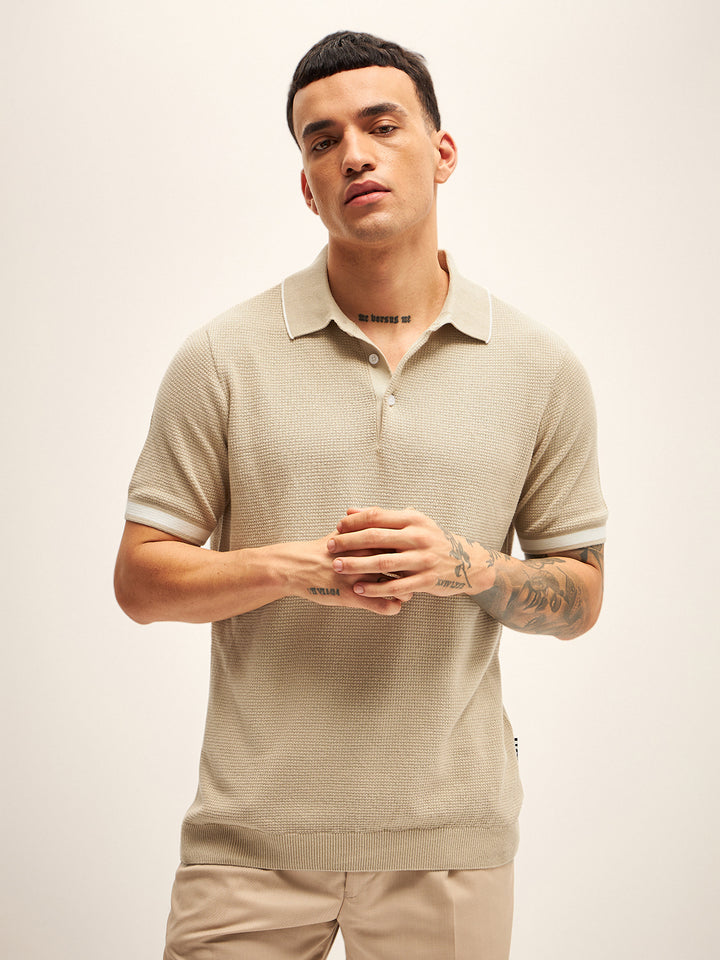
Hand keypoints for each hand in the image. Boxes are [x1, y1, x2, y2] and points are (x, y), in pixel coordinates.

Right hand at [284, 531, 412, 615]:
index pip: (401, 545)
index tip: (415, 557)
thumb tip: (384, 512)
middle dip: (412, 572)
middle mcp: (368, 557)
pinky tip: (394, 605)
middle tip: (414, 576)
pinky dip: (393, 607)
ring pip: (398, 588)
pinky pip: (384, 606)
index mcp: (368, 540)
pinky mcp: (354, 597)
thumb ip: (367, 523)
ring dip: (406, 592)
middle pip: (403, 565)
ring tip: (405, 592)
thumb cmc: (324, 549)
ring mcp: (362, 578)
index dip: (412, 552)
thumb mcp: (345, 531)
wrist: (297, 566)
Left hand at [326, 507, 484, 599]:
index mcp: (413, 520)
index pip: (377, 516)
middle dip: (349, 542)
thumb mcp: (411, 523)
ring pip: (383, 563)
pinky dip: (375, 587)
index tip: (336, 527)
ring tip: (338, 567)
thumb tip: (349, 510)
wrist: (465, 563)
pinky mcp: (426, 581)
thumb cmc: (430, 540)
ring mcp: (423, 560)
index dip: (354, 521)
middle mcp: (418, 537)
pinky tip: (358, 588)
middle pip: (376, 537)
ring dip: (357, 565)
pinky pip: (395, 586)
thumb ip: (381, 517)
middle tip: (330, 547)